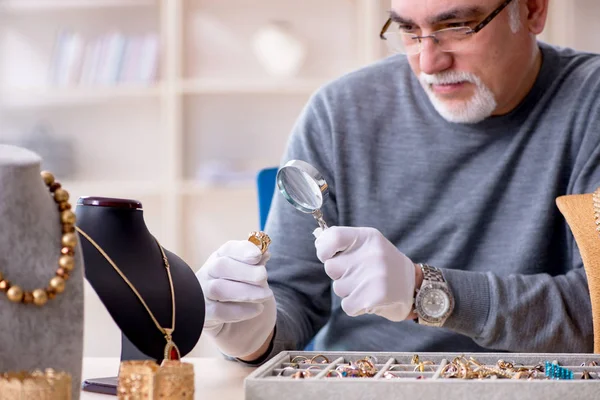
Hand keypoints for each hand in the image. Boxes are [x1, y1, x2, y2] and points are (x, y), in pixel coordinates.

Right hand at [196, 240, 275, 357]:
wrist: (243, 330)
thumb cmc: (248, 300)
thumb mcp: (257, 281)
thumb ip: (257, 266)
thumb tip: (265, 252)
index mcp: (220, 260)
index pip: (228, 249)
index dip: (243, 250)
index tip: (258, 255)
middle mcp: (207, 274)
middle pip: (220, 266)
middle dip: (246, 271)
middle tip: (264, 277)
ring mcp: (201, 294)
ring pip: (218, 288)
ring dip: (246, 291)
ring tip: (266, 295)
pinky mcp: (202, 315)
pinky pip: (218, 311)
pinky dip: (240, 310)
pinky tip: (257, 309)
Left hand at [314, 226, 415, 321]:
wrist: (413, 288)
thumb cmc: (383, 265)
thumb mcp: (368, 245)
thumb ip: (343, 242)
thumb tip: (318, 240)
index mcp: (368, 237)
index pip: (332, 237)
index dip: (324, 249)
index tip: (329, 255)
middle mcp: (372, 254)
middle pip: (331, 267)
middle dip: (340, 274)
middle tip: (360, 274)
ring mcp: (375, 276)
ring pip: (338, 288)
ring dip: (349, 291)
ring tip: (368, 286)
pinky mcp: (375, 297)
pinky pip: (347, 305)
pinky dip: (355, 306)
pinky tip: (370, 300)